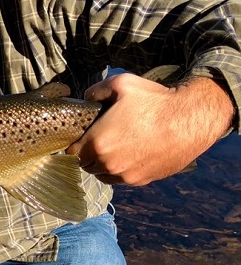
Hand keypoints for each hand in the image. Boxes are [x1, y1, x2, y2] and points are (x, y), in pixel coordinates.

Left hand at [67, 73, 233, 185]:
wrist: (191, 118)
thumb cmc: (155, 100)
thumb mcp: (120, 84)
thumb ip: (95, 91)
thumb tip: (86, 99)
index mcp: (98, 143)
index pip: (72, 152)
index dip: (75, 143)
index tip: (82, 136)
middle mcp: (110, 164)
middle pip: (87, 165)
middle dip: (88, 154)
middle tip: (98, 140)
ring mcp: (127, 175)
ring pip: (104, 175)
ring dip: (104, 165)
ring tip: (114, 148)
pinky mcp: (144, 180)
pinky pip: (123, 179)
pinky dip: (122, 170)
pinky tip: (131, 154)